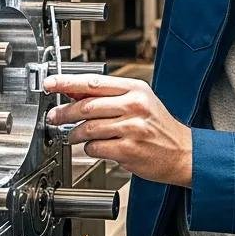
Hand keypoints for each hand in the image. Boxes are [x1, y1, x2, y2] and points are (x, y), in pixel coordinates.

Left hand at [44, 75, 191, 186]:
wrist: (183, 152)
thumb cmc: (160, 129)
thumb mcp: (140, 103)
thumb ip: (110, 97)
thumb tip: (75, 94)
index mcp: (136, 90)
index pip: (94, 82)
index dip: (67, 83)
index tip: (51, 83)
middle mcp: (135, 106)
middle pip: (86, 106)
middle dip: (64, 113)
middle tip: (54, 117)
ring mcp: (132, 128)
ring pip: (88, 128)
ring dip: (74, 135)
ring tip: (72, 136)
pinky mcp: (128, 149)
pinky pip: (95, 147)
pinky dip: (89, 148)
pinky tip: (94, 147)